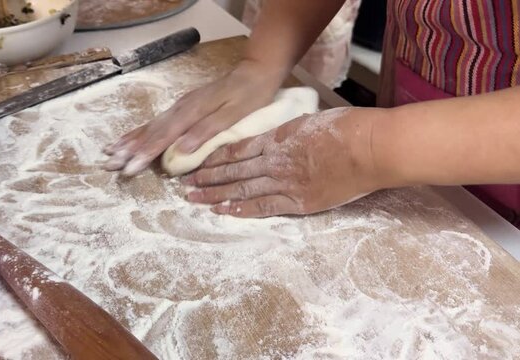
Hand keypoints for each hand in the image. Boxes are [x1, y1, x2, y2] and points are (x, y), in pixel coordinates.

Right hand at [103, 60, 285, 175]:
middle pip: (150, 132)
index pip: (164, 137)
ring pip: (149, 126)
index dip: (145, 154)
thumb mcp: (234, 114)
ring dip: (129, 141)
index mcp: (192, 112)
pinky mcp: (182, 107)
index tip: (129, 169)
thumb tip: (182, 148)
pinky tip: (129, 138)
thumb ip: (207, 130)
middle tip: (108, 165)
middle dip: (129, 150)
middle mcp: (181, 108)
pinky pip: (156, 122)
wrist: (254, 71)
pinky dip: (140, 132)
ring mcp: (179, 107)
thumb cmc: (249, 95)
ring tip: (109, 154)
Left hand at [182, 107, 390, 216]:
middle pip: (233, 171)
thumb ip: (287, 131)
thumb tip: (275, 137)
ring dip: (216, 195)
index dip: (215, 158)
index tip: (199, 163)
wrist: (370, 148)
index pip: (236, 150)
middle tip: (185, 185)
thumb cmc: (346, 128)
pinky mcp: (299, 202)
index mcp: (276, 138)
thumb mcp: (310, 121)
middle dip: (207, 178)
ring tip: (195, 199)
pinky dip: (242, 210)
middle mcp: (274, 161)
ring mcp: (285, 182)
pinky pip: (264, 207)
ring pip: (242, 189)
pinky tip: (224, 212)